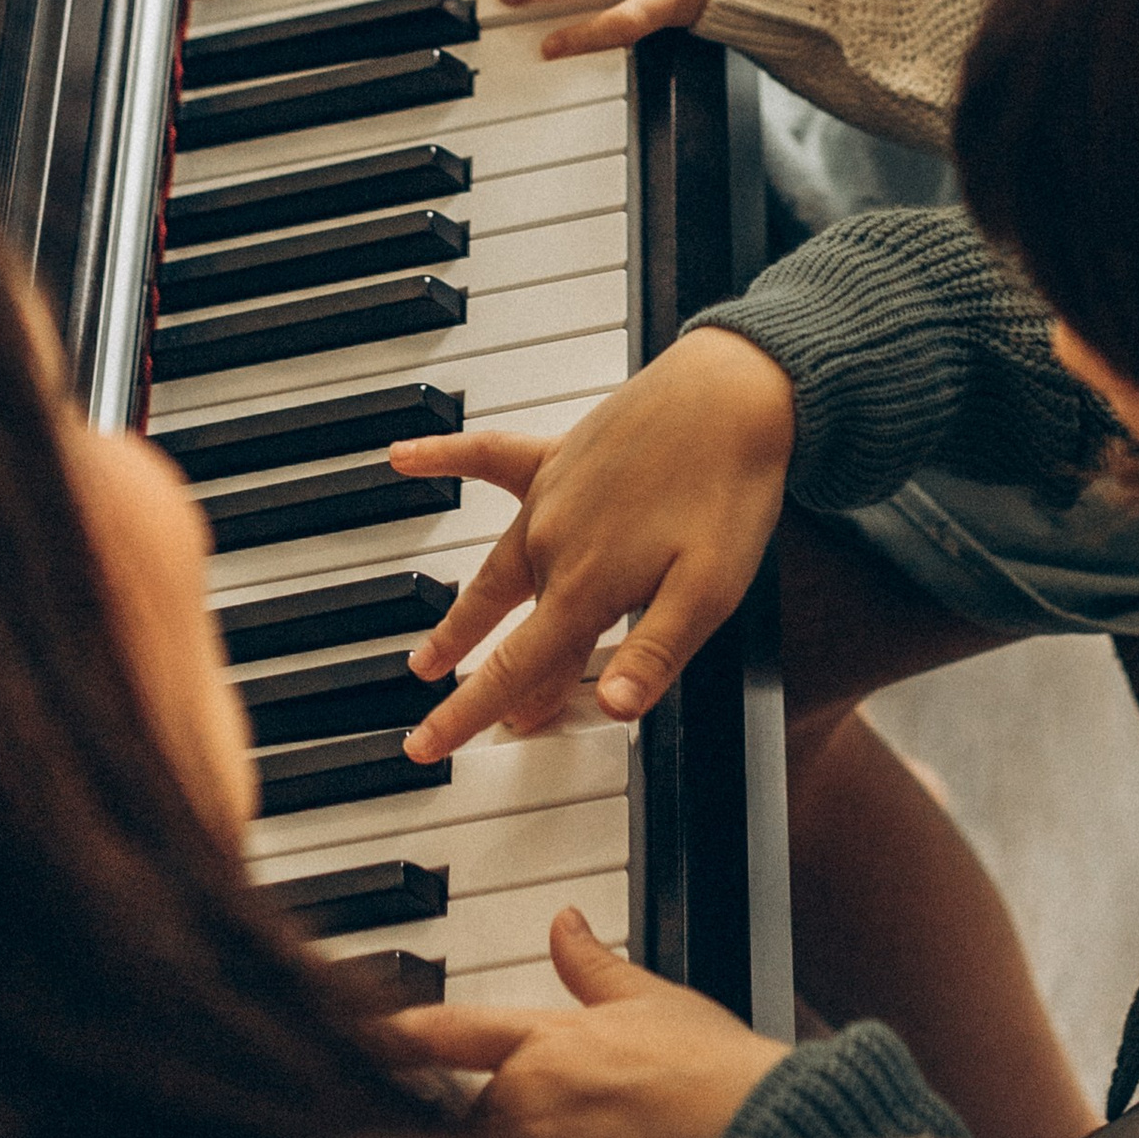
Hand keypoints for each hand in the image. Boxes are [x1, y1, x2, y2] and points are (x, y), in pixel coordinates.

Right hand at [391, 327, 797, 754]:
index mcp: (587, 586)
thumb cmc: (728, 491)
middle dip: (479, 681)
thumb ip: (655, 653)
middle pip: (511, 629)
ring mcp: (550, 497)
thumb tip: (613, 709)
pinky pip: (487, 458)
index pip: (519, 668)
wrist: (735, 392)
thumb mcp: (710, 591)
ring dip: (464, 615)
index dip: (470, 715)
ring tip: (429, 653)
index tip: (425, 746)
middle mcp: (553, 544)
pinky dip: (443, 460)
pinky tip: (404, 459)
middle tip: (443, 720)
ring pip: (497, 569)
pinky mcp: (560, 455)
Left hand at [392, 904, 786, 1137]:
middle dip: (495, 1119)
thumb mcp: (652, 999)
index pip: (448, 1032)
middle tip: (562, 1128)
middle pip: (469, 1112)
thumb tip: (564, 922)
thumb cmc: (717, 1071)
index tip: (361, 1040)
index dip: (395, 1034)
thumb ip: (592, 966)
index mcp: (546, 1040)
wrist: (763, 1131)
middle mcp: (529, 1099)